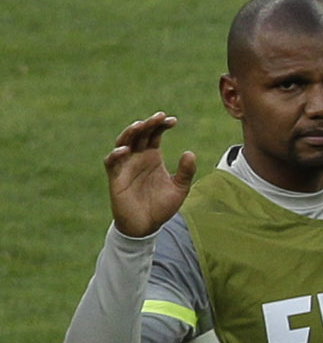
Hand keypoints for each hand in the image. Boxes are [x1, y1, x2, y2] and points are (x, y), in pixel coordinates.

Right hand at [103, 114, 198, 237]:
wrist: (146, 226)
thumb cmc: (161, 205)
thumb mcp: (179, 188)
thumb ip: (185, 172)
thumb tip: (190, 153)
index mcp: (152, 156)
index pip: (154, 134)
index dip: (161, 125)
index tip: (173, 120)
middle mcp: (137, 157)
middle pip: (139, 134)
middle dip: (148, 124)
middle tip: (159, 116)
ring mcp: (125, 166)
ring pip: (123, 143)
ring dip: (130, 133)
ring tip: (140, 125)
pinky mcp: (115, 178)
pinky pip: (111, 162)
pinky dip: (116, 155)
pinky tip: (125, 150)